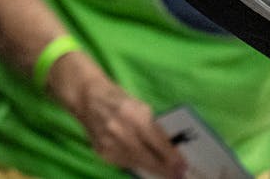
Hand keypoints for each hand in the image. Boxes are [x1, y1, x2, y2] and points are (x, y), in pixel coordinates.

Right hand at [48, 51, 186, 177]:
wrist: (86, 97)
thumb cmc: (118, 99)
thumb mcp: (141, 107)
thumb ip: (154, 128)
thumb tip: (170, 150)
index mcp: (134, 116)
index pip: (158, 144)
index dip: (172, 158)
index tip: (183, 168)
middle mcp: (121, 132)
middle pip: (148, 159)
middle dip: (165, 169)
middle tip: (178, 175)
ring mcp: (109, 144)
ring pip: (137, 164)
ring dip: (150, 167)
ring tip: (161, 169)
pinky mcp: (101, 152)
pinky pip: (123, 163)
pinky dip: (134, 162)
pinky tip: (138, 159)